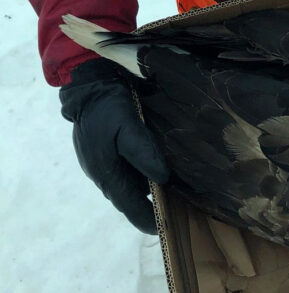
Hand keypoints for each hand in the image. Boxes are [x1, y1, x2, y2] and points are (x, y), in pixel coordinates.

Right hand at [59, 59, 169, 233]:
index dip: (146, 218)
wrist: (87, 87)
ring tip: (169, 187)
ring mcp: (100, 162)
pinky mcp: (102, 151)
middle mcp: (102, 173)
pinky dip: (138, 173)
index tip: (163, 229)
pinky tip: (153, 166)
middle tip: (174, 206)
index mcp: (107, 173)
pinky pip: (122, 169)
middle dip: (148, 204)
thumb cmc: (107, 107)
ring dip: (144, 187)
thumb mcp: (128, 126)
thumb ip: (144, 152)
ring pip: (126, 182)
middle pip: (128, 196)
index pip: (129, 205)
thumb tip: (163, 179)